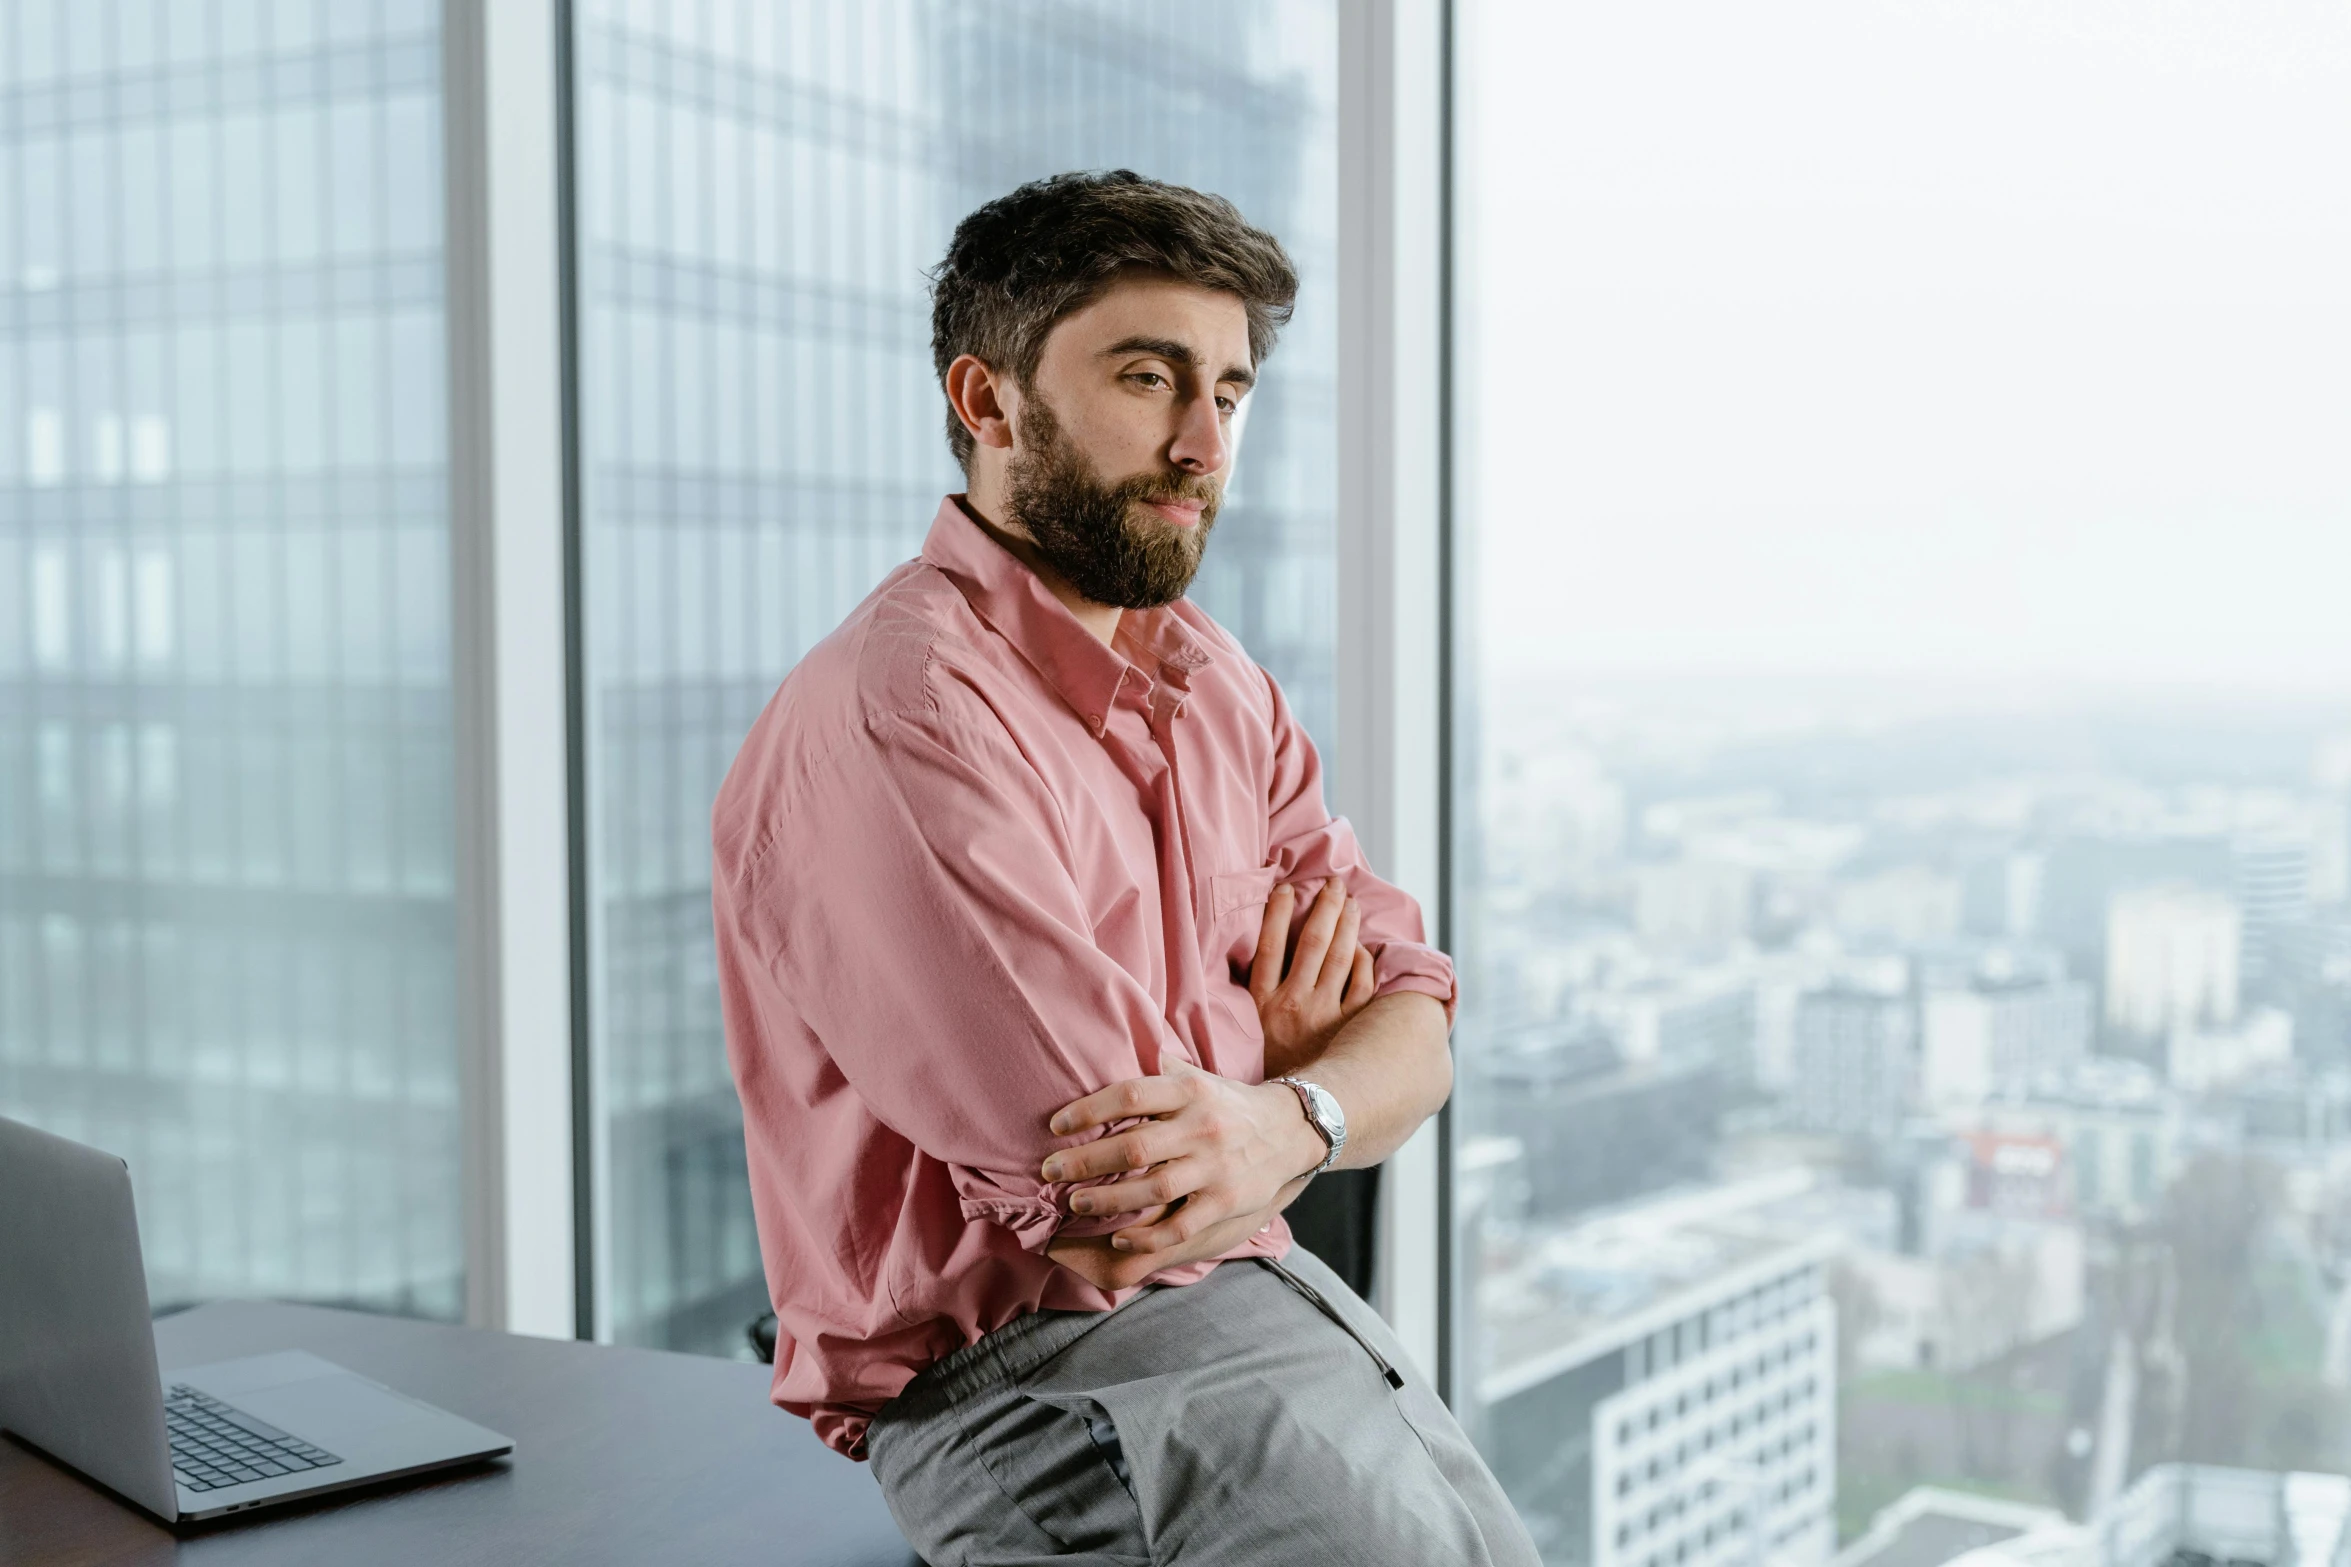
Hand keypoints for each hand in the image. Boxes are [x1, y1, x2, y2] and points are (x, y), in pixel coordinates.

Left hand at [1041, 1058, 1328, 1259]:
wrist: (1291, 1130)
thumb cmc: (1228, 1103)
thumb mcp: (1199, 1076)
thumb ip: (1158, 1069)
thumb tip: (1112, 1045)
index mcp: (1191, 1091)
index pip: (1131, 1095)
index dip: (1089, 1110)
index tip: (1055, 1125)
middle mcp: (1203, 1127)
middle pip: (1134, 1147)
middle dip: (1085, 1161)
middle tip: (1050, 1171)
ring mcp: (1216, 1167)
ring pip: (1153, 1189)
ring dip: (1107, 1199)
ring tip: (1075, 1202)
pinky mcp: (1227, 1202)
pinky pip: (1180, 1225)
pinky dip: (1147, 1234)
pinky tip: (1119, 1234)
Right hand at [1249, 878, 1377, 1077]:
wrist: (1291, 1111)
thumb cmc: (1266, 1067)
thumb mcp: (1246, 1031)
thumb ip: (1251, 996)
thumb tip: (1250, 958)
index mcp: (1262, 1003)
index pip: (1270, 944)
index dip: (1279, 912)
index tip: (1286, 888)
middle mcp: (1293, 1004)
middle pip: (1313, 942)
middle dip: (1325, 907)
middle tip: (1335, 884)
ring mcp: (1323, 1015)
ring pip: (1340, 957)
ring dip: (1347, 925)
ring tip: (1351, 904)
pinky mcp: (1348, 1029)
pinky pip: (1362, 985)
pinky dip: (1363, 962)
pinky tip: (1361, 947)